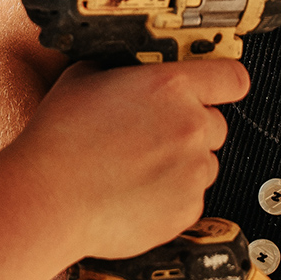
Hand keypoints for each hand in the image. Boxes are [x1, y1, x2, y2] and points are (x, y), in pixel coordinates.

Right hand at [6, 58, 249, 261]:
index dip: (223, 83)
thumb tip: (128, 69)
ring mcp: (192, 171)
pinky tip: (134, 191)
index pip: (232, 77)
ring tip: (136, 167)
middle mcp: (191, 126)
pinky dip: (170, 197)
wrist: (48, 197)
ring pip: (203, 163)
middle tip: (152, 135)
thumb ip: (122, 69)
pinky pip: (190, 198)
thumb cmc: (60, 138)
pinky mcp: (187, 210)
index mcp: (172, 86)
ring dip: (181, 164)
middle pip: (216, 124)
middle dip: (190, 128)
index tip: (216, 88)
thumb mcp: (85, 76)